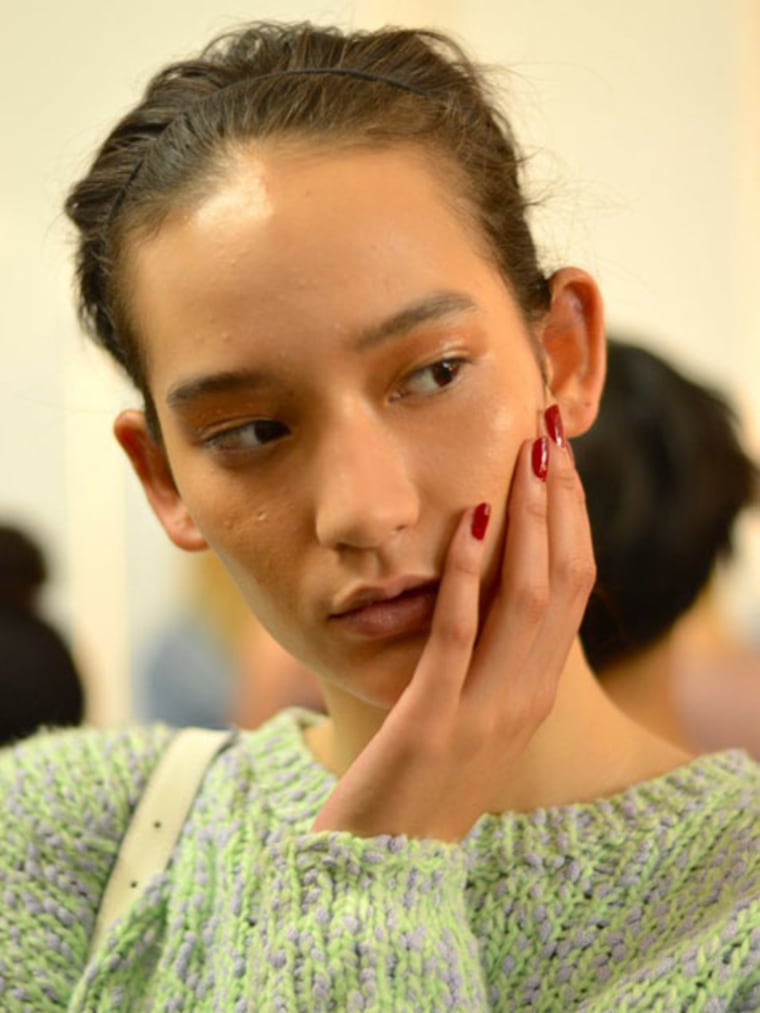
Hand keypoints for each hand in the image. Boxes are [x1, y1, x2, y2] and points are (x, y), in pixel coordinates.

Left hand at [312, 410, 595, 840]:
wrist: (384, 872)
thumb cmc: (419, 785)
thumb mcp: (468, 718)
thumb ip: (484, 662)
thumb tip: (479, 595)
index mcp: (533, 693)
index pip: (573, 591)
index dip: (572, 521)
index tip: (559, 462)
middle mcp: (524, 698)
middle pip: (563, 581)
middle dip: (559, 501)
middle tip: (550, 433)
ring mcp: (485, 711)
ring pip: (525, 599)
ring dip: (527, 521)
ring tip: (524, 456)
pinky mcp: (433, 720)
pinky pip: (459, 635)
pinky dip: (467, 574)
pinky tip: (467, 521)